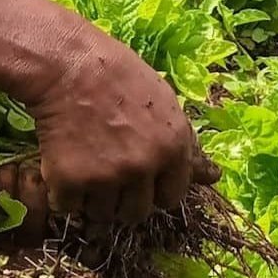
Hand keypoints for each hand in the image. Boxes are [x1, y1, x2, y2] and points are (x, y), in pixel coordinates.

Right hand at [17, 23, 209, 231]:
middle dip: (122, 198)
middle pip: (136, 213)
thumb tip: (215, 177)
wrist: (67, 64)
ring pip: (102, 213)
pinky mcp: (69, 180)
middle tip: (105, 171)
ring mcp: (106, 176)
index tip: (138, 176)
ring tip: (83, 165)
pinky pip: (67, 206)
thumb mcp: (165, 103)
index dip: (153, 188)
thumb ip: (186, 144)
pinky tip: (62, 163)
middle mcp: (143, 167)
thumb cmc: (118, 77)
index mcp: (172, 149)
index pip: (170, 198)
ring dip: (92, 198)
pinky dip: (62, 192)